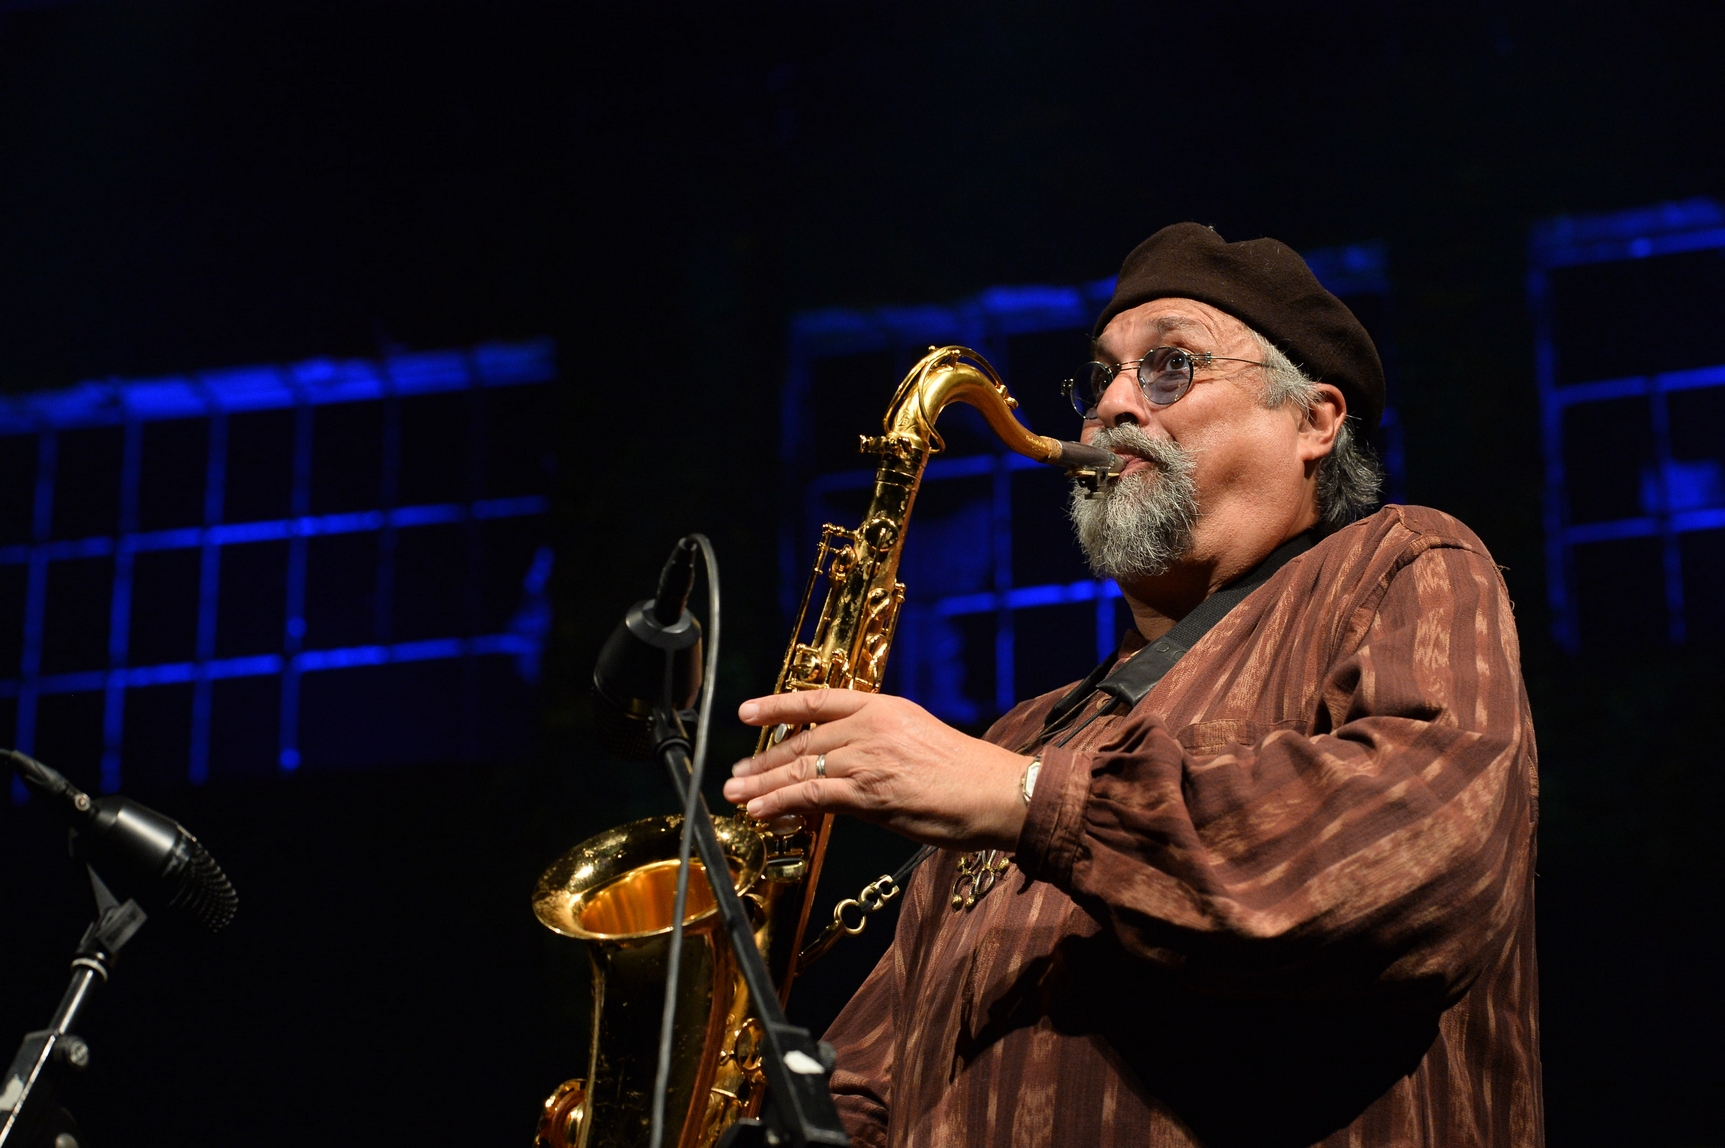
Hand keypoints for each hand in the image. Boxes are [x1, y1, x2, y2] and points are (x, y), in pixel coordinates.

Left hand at [722, 690, 1031, 852]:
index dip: (778, 705)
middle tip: (736, 773)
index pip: (819, 700)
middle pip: (803, 741)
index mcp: (885, 708)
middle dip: (764, 760)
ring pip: (800, 768)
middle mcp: (870, 727)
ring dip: (761, 784)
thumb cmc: (967, 776)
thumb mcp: (920, 743)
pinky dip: (779, 803)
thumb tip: (849, 771)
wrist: (995, 793)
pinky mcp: (867, 792)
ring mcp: (866, 758)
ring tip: (735, 795)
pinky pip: (810, 795)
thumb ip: (881, 749)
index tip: (747, 711)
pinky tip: (759, 812)